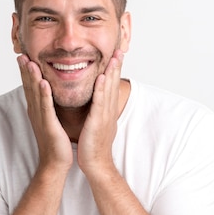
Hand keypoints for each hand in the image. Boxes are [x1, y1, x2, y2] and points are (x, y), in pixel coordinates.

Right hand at [18, 55, 72, 170]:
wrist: (56, 163)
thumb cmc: (56, 143)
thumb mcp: (50, 120)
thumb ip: (48, 106)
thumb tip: (48, 94)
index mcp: (37, 110)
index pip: (30, 86)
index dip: (26, 71)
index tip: (24, 55)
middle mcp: (35, 112)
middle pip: (29, 87)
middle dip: (25, 70)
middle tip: (21, 53)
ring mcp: (41, 118)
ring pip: (35, 94)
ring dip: (32, 77)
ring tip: (29, 61)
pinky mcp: (49, 125)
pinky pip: (46, 107)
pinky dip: (44, 94)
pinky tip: (43, 82)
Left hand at [77, 50, 123, 174]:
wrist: (96, 165)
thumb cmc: (93, 147)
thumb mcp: (97, 125)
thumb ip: (98, 112)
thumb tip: (97, 104)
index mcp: (107, 111)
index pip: (112, 87)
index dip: (115, 71)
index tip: (116, 56)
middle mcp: (109, 111)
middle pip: (114, 85)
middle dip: (117, 67)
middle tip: (119, 49)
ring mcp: (105, 116)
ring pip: (109, 90)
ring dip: (111, 73)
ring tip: (114, 57)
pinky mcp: (97, 122)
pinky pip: (99, 103)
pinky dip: (101, 90)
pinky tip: (101, 78)